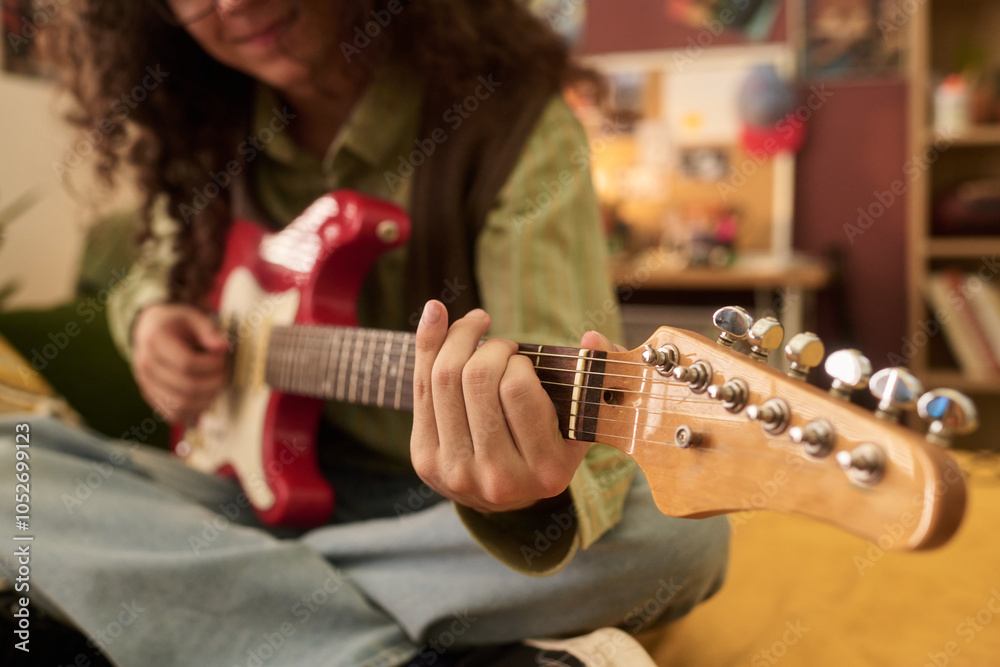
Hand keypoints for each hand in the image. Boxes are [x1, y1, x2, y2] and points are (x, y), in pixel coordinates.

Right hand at [132, 304, 228, 422]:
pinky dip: (194, 411)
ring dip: (207, 399)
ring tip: (216, 385)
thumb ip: (209, 329)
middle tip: (224, 373)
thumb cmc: (175, 323)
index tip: (222, 358)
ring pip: (181, 405)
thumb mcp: (192, 316)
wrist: (149, 330)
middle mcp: (145, 365)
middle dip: (214, 383)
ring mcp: (145, 384)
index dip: (211, 365)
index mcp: (155, 341)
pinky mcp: (150, 397)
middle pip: (186, 387)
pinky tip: (205, 396)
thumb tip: (223, 347)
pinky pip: (174, 414)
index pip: (187, 363)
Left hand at [410, 300, 620, 513]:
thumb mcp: (581, 420)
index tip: (523, 361)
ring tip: (476, 327)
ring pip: (443, 379)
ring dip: (459, 336)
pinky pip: (419, 388)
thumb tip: (592, 338)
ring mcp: (456, 471)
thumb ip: (595, 376)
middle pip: (476, 379)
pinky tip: (437, 313)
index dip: (518, 361)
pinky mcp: (424, 459)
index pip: (518, 389)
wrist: (506, 491)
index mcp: (545, 470)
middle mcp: (499, 477)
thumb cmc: (548, 442)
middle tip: (502, 344)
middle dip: (490, 345)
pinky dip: (427, 342)